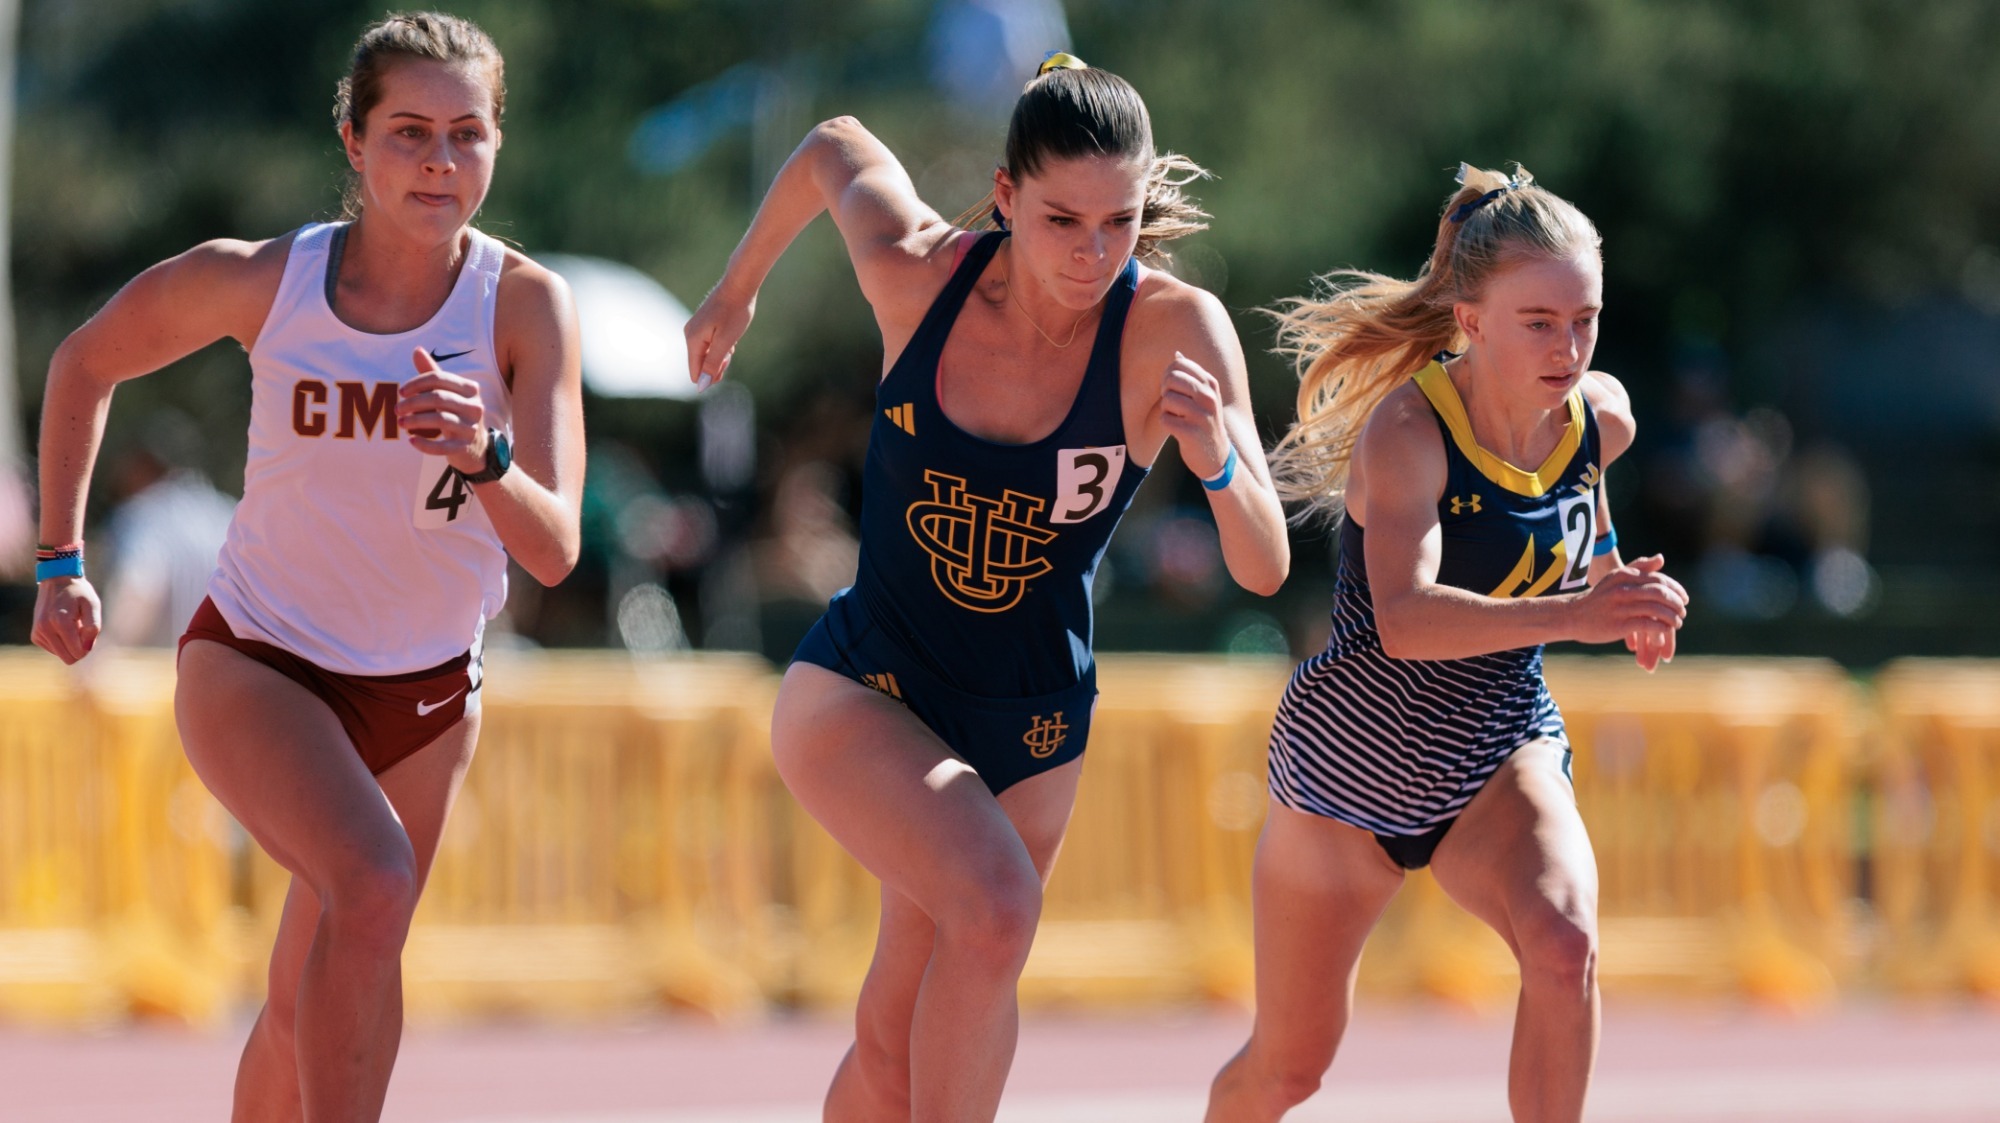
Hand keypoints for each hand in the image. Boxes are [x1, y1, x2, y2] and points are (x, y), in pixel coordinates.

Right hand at [31, 576, 101, 663]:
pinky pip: (53, 649)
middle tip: (81, 629)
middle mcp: (45, 628)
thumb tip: (86, 648)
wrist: (57, 580)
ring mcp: (38, 632)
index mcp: (60, 622)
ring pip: (61, 654)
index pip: (77, 652)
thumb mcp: (93, 605)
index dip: (88, 646)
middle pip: (68, 658)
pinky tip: (63, 626)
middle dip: (79, 648)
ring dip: (70, 643)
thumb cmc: (79, 593)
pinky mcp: (35, 635)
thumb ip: (93, 627)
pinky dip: (61, 641)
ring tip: (71, 624)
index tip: (89, 631)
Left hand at [397, 347, 488, 473]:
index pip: (439, 379)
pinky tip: (411, 440)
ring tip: (401, 423)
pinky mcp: (465, 447)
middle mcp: (475, 407)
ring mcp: (471, 428)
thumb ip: (432, 372)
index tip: (401, 392)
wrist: (475, 445)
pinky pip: (443, 446)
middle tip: (397, 409)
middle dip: (413, 403)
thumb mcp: (446, 392)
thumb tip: (417, 350)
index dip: (417, 383)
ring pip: (441, 419)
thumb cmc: (455, 412)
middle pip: (438, 398)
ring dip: (416, 421)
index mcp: (470, 389)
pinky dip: (425, 444)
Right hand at [683, 281, 757, 391]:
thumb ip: (712, 363)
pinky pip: (709, 344)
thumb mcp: (725, 341)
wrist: (739, 285)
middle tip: (731, 351)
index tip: (726, 364)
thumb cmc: (734, 313)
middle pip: (700, 364)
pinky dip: (721, 346)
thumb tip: (700, 386)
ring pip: (706, 354)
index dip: (711, 376)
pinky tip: (730, 338)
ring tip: (732, 342)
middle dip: (717, 364)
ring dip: (721, 355)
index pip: (695, 372)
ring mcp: (695, 328)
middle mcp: (689, 334)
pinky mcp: (702, 324)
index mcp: (692, 340)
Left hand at [1159, 351, 1228, 478]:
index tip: (1173, 388)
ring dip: (1166, 410)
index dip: (1169, 375)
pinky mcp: (1192, 433)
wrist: (1216, 456)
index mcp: (1211, 384)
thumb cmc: (1204, 422)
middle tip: (1172, 404)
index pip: (1180, 364)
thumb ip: (1191, 376)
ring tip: (1178, 418)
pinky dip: (1166, 424)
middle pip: (1171, 378)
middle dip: (1165, 391)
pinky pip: (1165, 420)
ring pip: (1167, 400)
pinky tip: (1178, 430)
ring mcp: (1202, 415)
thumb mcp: (1204, 396)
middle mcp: (1209, 397)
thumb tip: (1177, 354)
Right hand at [1571, 554, 1687, 668]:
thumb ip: (1639, 567)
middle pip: (1660, 593)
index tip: (1684, 598)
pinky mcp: (1619, 624)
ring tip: (1677, 623)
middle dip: (1677, 603)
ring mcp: (1620, 607)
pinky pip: (1648, 625)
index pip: (1659, 579)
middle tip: (1683, 611)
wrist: (1572, 615)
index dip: (1676, 589)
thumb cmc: (1599, 598)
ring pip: (1657, 609)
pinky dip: (1662, 628)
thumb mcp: (1616, 578)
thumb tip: (1661, 558)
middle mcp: (1623, 588)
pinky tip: (1665, 631)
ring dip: (1673, 617)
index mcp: (1624, 575)